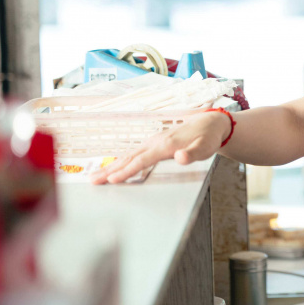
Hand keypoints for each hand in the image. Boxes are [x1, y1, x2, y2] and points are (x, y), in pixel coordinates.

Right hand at [90, 111, 230, 183]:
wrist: (211, 123)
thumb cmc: (208, 137)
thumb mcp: (205, 148)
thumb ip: (192, 154)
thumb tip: (179, 158)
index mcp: (165, 145)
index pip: (142, 160)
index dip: (126, 171)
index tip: (111, 180)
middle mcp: (156, 141)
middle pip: (129, 157)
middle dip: (110, 170)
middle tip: (92, 181)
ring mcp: (154, 141)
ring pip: (129, 155)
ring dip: (112, 166)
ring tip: (95, 176)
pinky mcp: (155, 142)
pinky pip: (134, 153)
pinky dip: (121, 160)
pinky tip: (114, 166)